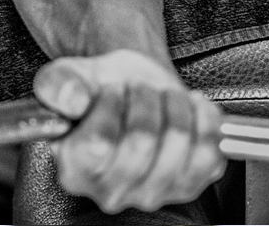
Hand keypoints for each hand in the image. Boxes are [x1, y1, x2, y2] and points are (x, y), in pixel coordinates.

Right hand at [33, 49, 225, 213]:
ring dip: (174, 102)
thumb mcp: (71, 76)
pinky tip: (188, 107)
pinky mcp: (191, 183)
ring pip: (179, 140)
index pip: (101, 142)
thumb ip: (58, 84)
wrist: (137, 88)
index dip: (112, 104)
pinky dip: (204, 116)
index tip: (112, 89)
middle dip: (145, 97)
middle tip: (139, 90)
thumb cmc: (103, 88)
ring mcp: (154, 192)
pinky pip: (209, 148)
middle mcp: (112, 192)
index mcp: (76, 170)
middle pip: (143, 139)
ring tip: (161, 98)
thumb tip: (72, 99)